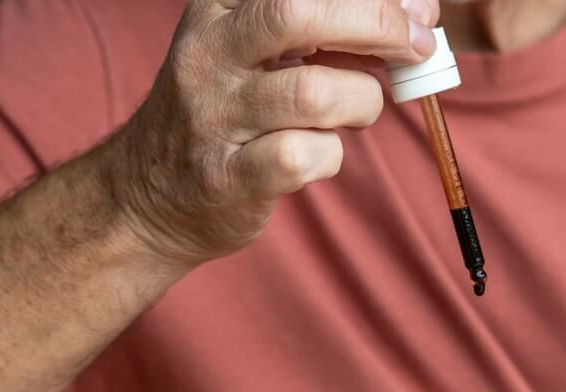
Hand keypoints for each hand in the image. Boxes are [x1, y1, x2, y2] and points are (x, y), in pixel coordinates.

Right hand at [107, 0, 438, 266]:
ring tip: (358, 111)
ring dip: (362, 101)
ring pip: (315, 93)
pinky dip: (332, 156)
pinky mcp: (229, 177)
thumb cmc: (224, 116)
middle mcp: (209, 55)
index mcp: (218, 11)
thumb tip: (410, 16)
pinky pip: (303, 157)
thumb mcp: (249, 52)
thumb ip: (315, 30)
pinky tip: (322, 155)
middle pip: (299, 12)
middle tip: (416, 47)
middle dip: (377, 26)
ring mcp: (215, 118)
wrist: (147, 197)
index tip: (418, 7)